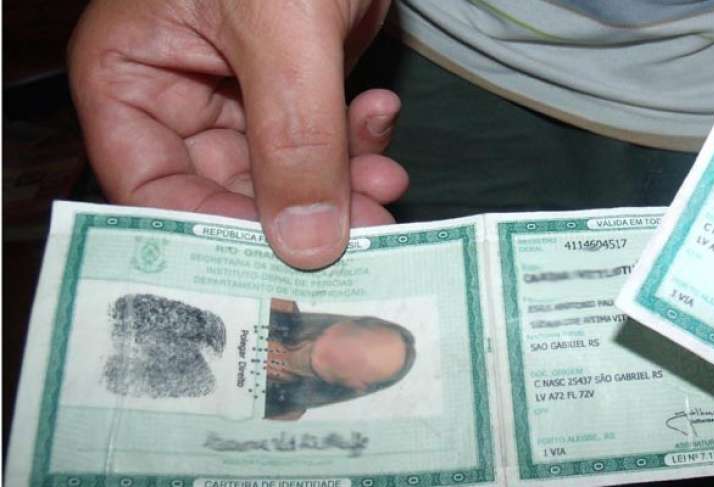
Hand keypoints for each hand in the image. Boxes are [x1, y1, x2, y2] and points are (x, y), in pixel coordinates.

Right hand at [69, 0, 406, 269]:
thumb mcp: (282, 30)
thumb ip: (293, 137)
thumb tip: (305, 247)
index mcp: (131, 73)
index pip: (150, 187)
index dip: (211, 233)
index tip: (282, 267)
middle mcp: (179, 89)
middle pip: (228, 191)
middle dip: (302, 214)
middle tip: (370, 238)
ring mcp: (243, 87)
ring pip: (287, 172)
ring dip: (342, 182)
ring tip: (390, 182)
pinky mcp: (300, 78)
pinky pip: (323, 134)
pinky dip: (359, 137)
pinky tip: (385, 116)